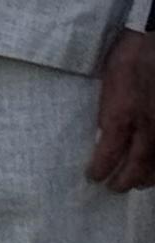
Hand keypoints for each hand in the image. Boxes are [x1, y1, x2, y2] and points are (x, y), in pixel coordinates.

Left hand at [90, 28, 154, 191]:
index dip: (101, 169)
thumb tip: (103, 131)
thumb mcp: (110, 81)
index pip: (109, 153)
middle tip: (115, 188)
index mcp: (123, 115)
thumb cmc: (132, 54)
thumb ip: (109, 109)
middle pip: (139, 165)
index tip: (93, 177)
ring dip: (148, 176)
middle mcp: (147, 126)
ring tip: (139, 183)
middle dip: (126, 180)